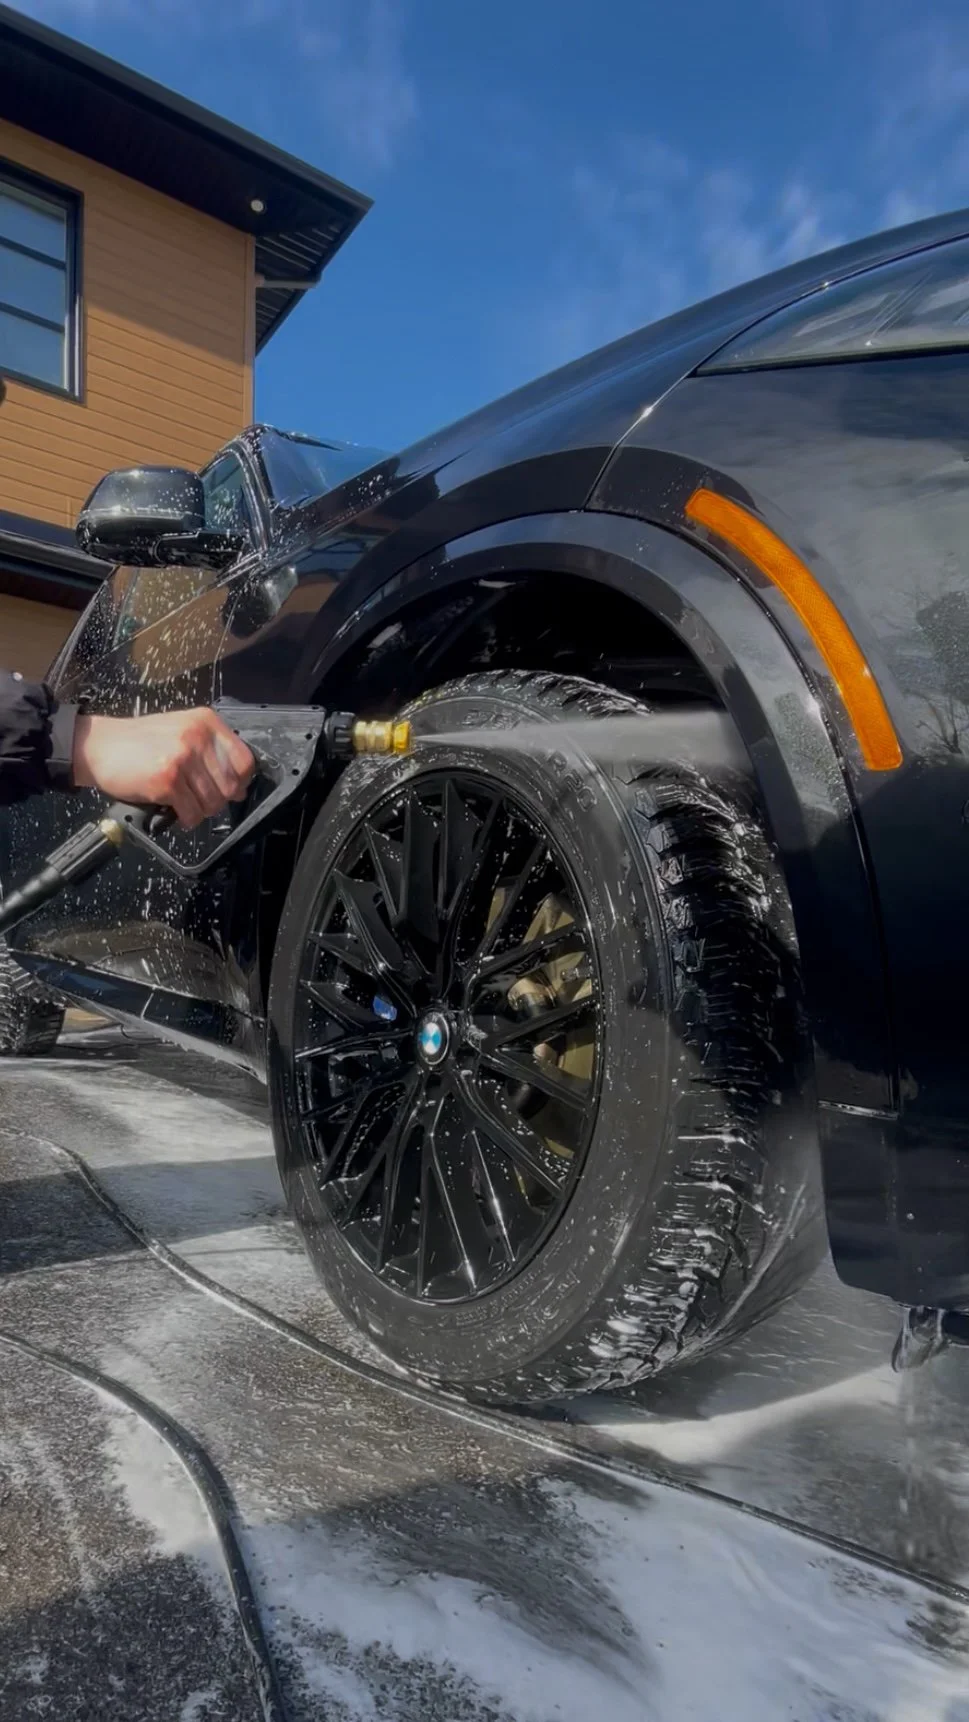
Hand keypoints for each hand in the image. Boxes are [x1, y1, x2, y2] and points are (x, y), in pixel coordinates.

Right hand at [72, 708, 255, 828]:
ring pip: (212, 803)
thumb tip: (239, 784)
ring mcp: (182, 758)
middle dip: (217, 800)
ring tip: (183, 804)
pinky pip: (191, 813)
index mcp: (206, 722)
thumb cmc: (140, 741)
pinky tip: (172, 809)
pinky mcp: (166, 780)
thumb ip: (210, 750)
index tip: (230, 789)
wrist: (99, 745)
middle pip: (230, 786)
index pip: (245, 760)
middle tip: (200, 800)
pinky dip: (185, 819)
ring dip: (199, 811)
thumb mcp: (181, 730)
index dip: (240, 781)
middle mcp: (197, 737)